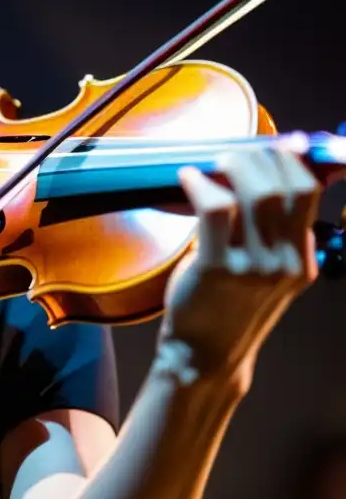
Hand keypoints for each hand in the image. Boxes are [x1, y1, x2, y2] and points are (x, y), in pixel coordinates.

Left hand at [159, 144, 320, 385]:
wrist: (206, 356)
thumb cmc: (228, 310)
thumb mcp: (268, 278)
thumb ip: (276, 240)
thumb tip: (267, 186)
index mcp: (301, 262)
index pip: (309, 195)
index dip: (296, 161)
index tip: (285, 142)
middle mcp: (283, 262)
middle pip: (286, 188)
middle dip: (263, 157)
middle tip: (237, 152)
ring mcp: (252, 266)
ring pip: (254, 194)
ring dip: (234, 166)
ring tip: (217, 161)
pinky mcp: (216, 268)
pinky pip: (215, 209)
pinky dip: (201, 184)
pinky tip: (188, 177)